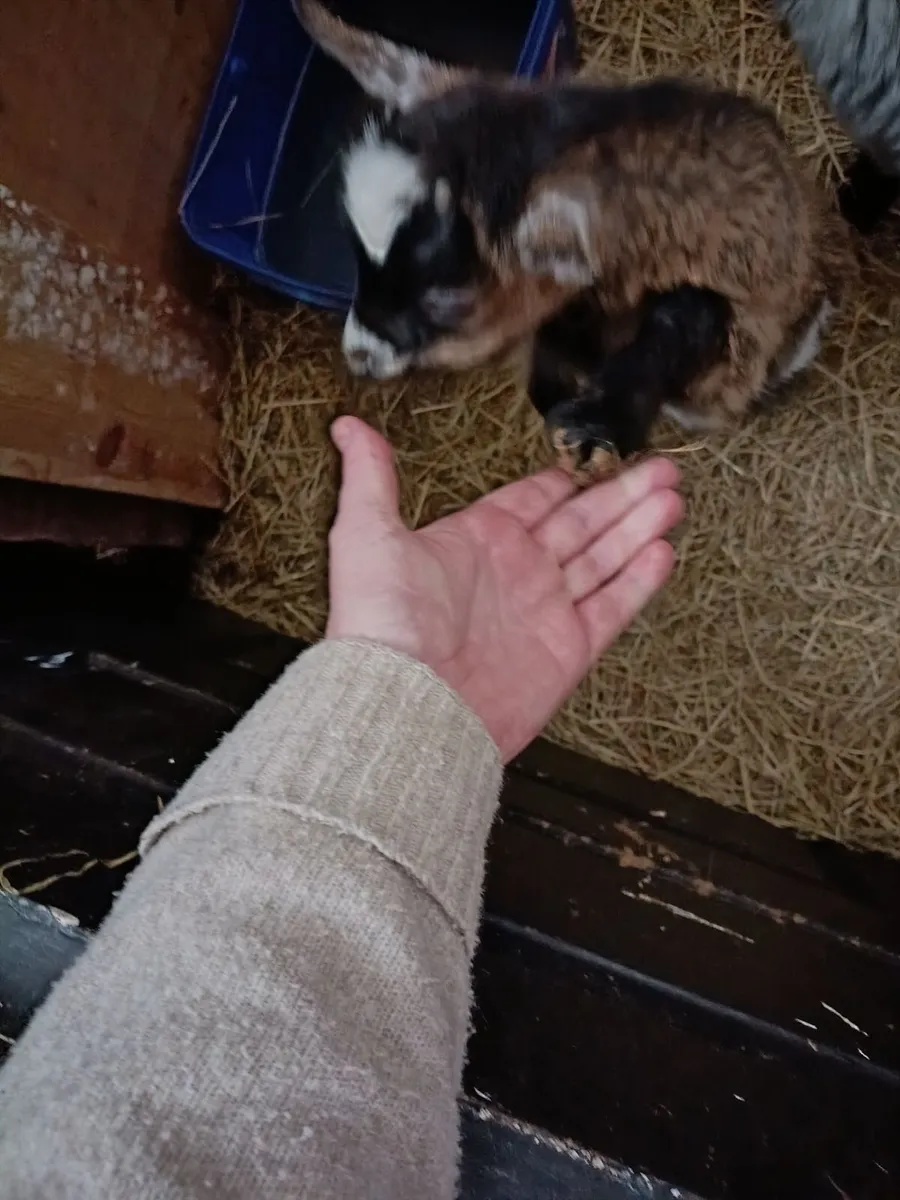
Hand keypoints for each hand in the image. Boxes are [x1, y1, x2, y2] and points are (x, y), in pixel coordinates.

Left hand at [326, 417, 681, 761]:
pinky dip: (638, 582)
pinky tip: (662, 552)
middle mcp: (515, 572)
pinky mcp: (567, 650)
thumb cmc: (381, 624)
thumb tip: (348, 427)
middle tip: (661, 470)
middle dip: (621, 496)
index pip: (531, 500)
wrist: (408, 703)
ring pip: (604, 558)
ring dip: (638, 527)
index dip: (563, 480)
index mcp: (477, 541)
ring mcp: (544, 610)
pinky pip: (611, 608)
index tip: (593, 458)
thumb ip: (371, 478)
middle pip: (581, 523)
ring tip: (672, 497)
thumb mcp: (366, 534)